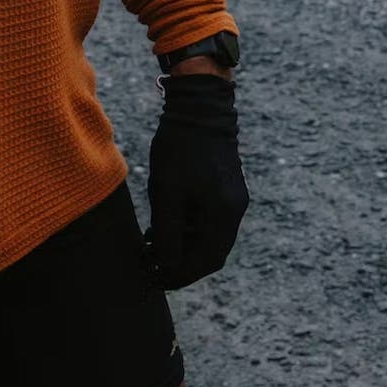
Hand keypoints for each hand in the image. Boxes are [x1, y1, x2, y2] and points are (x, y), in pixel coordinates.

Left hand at [145, 72, 248, 289]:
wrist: (199, 107)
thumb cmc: (179, 148)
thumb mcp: (167, 193)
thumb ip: (167, 233)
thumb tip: (165, 265)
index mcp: (225, 214)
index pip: (205, 261)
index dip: (179, 275)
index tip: (155, 279)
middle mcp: (235, 210)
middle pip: (210, 253)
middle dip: (181, 264)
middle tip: (152, 266)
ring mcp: (233, 199)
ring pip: (208, 238)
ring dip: (183, 246)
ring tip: (152, 245)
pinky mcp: (226, 189)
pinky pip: (209, 221)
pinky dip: (188, 229)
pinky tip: (164, 225)